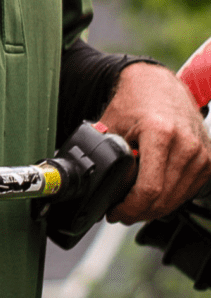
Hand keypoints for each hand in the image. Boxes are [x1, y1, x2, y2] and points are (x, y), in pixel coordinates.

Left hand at [100, 62, 210, 223]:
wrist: (157, 84)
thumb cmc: (133, 100)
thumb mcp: (112, 125)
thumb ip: (107, 154)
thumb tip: (96, 182)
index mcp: (161, 134)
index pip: (149, 189)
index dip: (130, 208)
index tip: (116, 212)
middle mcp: (186, 145)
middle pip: (164, 199)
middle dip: (139, 212)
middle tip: (121, 213)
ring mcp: (201, 154)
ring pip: (178, 199)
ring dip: (155, 208)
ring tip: (134, 205)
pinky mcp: (208, 160)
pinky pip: (188, 190)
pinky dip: (170, 197)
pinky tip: (153, 194)